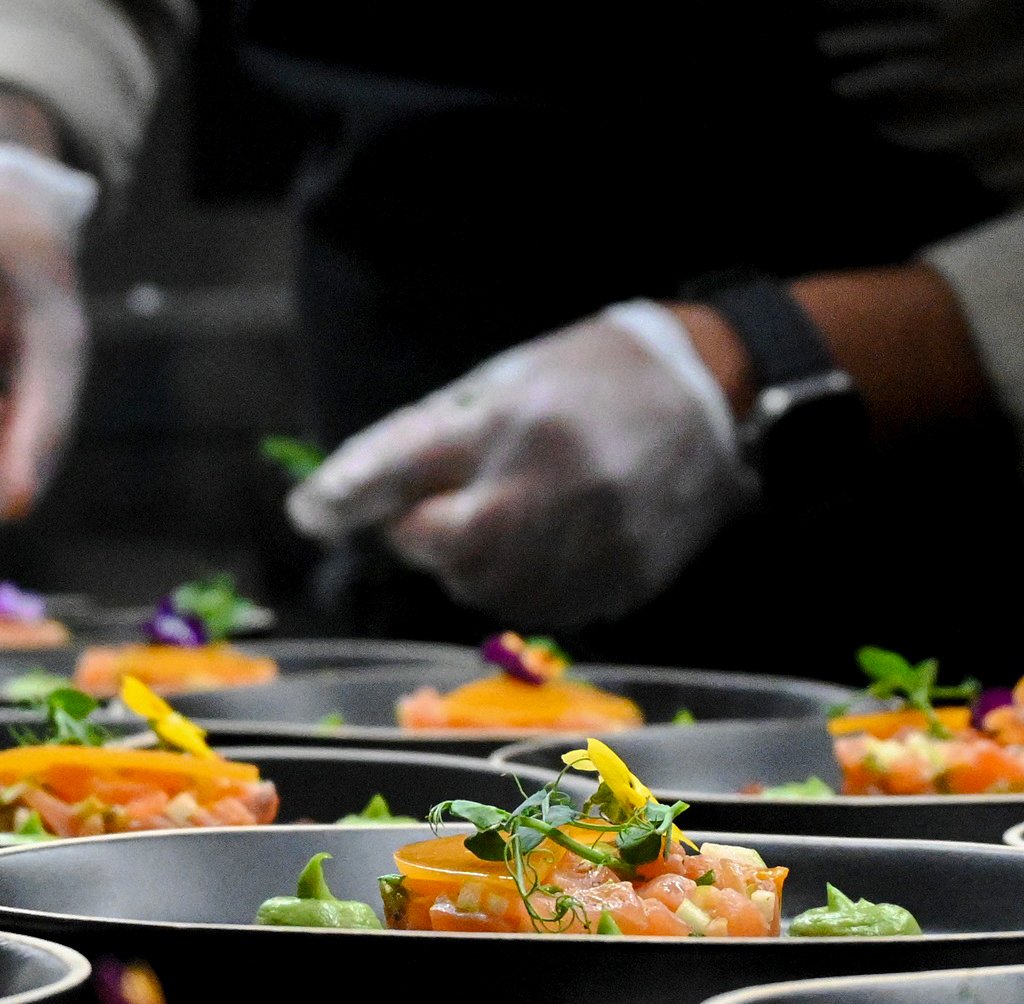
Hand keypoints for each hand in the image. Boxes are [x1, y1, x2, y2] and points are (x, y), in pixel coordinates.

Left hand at [285, 302, 758, 627]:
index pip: (407, 465)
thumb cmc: (589, 379)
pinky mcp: (617, 582)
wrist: (713, 400)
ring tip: (506, 513)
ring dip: (466, 560)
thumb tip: (345, 496)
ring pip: (479, 585)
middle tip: (432, 506)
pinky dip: (514, 581)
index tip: (310, 510)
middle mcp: (552, 485)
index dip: (347, 493)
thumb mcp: (507, 380)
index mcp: (518, 420)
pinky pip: (533, 605)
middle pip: (438, 544)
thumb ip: (427, 436)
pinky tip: (545, 541)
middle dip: (418, 531)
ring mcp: (590, 542)